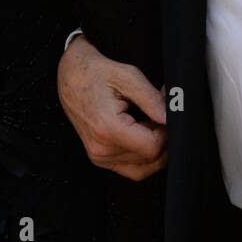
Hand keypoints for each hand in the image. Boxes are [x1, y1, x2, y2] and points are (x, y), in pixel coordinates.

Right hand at [57, 34, 166, 180]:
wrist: (71, 76)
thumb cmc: (96, 73)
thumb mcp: (128, 76)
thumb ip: (152, 100)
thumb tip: (171, 118)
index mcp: (107, 128)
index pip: (153, 147)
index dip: (167, 132)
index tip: (166, 114)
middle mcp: (101, 149)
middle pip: (150, 159)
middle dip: (162, 138)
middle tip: (158, 114)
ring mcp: (99, 157)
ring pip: (143, 167)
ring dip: (153, 148)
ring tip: (149, 122)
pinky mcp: (100, 159)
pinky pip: (132, 168)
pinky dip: (143, 155)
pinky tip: (141, 133)